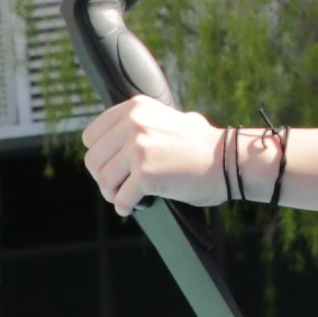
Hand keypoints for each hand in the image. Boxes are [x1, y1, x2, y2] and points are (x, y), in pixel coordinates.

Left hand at [80, 93, 225, 209]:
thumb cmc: (199, 145)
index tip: (111, 167)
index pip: (91, 136)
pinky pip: (121, 198)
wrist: (226, 160)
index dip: (100, 156)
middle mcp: (134, 123)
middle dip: (104, 178)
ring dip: (113, 194)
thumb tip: (113, 141)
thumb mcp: (166, 119)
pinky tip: (133, 208)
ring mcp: (139, 148)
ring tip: (127, 198)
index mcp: (135, 108)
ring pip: (104, 180)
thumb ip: (139, 124)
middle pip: (93, 160)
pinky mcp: (145, 173)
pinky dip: (125, 207)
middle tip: (119, 187)